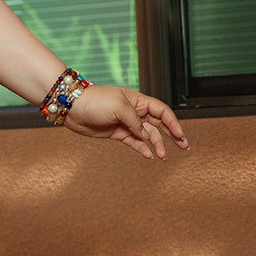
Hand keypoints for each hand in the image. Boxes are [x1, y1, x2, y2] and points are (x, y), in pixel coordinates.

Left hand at [63, 85, 189, 160]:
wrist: (72, 107)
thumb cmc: (95, 100)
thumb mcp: (118, 107)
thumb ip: (135, 121)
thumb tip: (145, 135)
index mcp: (138, 101)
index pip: (162, 111)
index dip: (173, 123)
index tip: (180, 135)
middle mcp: (134, 111)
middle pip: (159, 124)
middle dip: (172, 135)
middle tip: (184, 146)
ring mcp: (126, 123)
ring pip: (147, 135)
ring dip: (157, 144)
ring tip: (163, 155)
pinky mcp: (117, 133)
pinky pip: (134, 142)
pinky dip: (142, 148)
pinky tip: (149, 155)